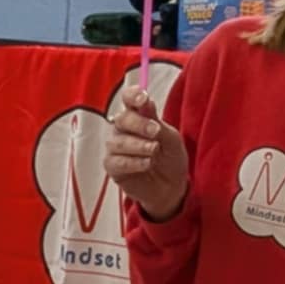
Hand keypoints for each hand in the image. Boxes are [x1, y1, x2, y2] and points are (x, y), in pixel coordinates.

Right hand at [105, 87, 188, 222]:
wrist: (172, 187)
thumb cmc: (170, 159)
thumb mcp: (171, 139)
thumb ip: (157, 122)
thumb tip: (146, 103)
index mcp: (138, 117)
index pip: (128, 99)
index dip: (133, 96)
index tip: (143, 99)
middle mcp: (123, 129)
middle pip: (122, 119)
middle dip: (139, 124)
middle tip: (155, 132)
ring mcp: (116, 148)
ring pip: (118, 142)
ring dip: (138, 145)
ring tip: (154, 151)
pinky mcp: (113, 167)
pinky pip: (117, 161)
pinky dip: (134, 162)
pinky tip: (148, 164)